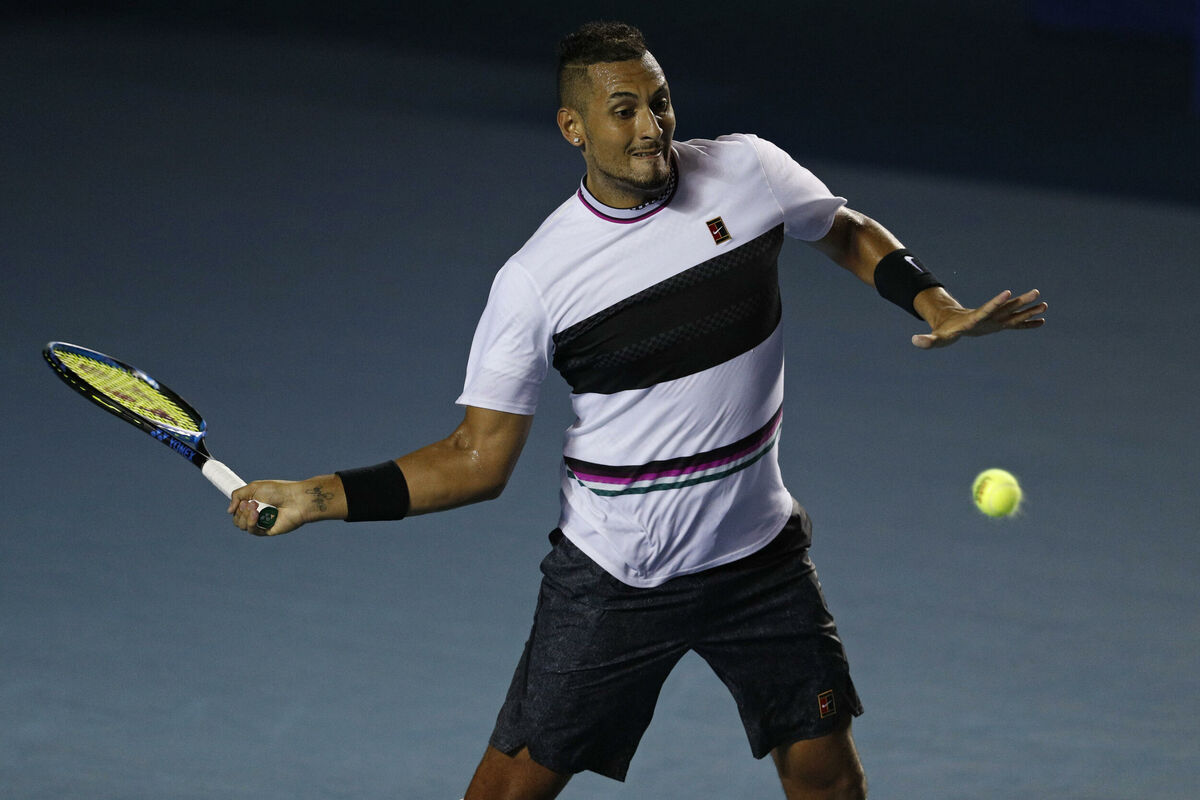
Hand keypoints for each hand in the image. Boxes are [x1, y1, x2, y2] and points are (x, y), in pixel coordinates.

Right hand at [228, 480, 312, 535]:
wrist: (295, 499)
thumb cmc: (278, 490)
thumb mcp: (254, 487)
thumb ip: (237, 495)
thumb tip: (229, 511)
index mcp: (253, 503)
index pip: (236, 510)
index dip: (236, 506)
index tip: (241, 501)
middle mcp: (256, 514)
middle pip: (237, 519)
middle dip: (240, 511)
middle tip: (251, 502)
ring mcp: (261, 523)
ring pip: (242, 525)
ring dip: (245, 516)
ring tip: (256, 506)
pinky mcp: (266, 531)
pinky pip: (252, 531)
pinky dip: (251, 522)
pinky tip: (257, 514)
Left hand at [912, 289, 1045, 349]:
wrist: (949, 323)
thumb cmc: (942, 331)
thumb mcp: (935, 339)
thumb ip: (926, 340)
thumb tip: (915, 341)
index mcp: (974, 319)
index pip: (986, 309)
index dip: (996, 302)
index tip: (1007, 293)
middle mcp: (987, 316)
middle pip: (1005, 307)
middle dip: (1020, 301)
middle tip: (1036, 293)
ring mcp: (994, 320)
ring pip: (1013, 313)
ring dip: (1028, 310)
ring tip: (1045, 305)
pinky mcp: (998, 325)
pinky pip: (1015, 325)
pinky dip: (1027, 324)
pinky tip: (1041, 322)